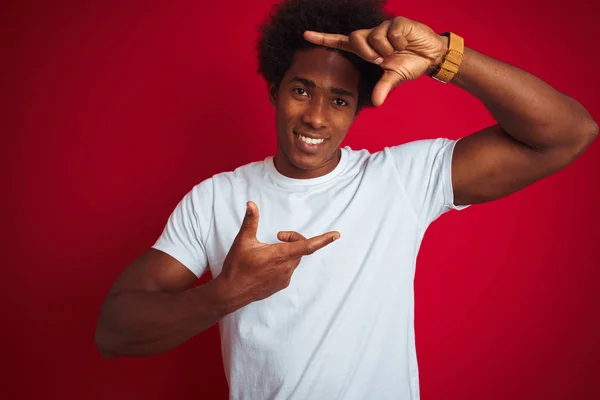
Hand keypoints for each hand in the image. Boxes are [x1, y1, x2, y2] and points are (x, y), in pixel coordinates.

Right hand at [217, 201, 339, 308]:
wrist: (231, 293)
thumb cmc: (237, 267)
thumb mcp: (243, 241)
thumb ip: (250, 221)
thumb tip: (251, 204)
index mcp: (279, 255)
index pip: (307, 246)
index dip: (323, 240)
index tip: (336, 235)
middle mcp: (285, 268)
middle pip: (301, 249)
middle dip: (293, 239)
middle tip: (278, 236)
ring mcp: (284, 278)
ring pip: (295, 259)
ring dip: (288, 251)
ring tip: (270, 250)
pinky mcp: (281, 285)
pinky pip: (289, 270)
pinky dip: (284, 262)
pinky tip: (268, 263)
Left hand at [303, 16, 447, 105]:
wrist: (431, 55)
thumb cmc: (409, 63)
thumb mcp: (394, 77)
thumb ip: (383, 88)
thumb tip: (376, 102)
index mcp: (366, 49)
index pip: (340, 42)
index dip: (323, 39)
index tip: (305, 35)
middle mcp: (371, 36)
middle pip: (355, 38)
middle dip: (368, 53)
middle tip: (383, 60)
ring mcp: (383, 27)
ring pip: (373, 37)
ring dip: (387, 49)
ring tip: (398, 51)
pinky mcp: (396, 22)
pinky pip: (391, 33)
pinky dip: (399, 42)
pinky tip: (406, 43)